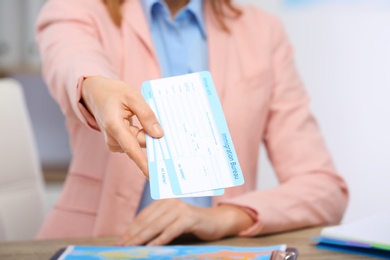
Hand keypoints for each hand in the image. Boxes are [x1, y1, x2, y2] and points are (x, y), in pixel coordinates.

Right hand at [81, 76, 163, 175]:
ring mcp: (113, 143)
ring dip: (144, 132)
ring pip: (138, 143)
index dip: (144, 163)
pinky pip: (135, 143)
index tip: (153, 175)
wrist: (95, 93)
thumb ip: (147, 115)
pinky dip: (140, 134)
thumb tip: (159, 134)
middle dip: (150, 134)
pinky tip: (136, 121)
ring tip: (136, 114)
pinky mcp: (117, 143)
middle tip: (152, 117)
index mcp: (114, 126)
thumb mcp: (133, 97)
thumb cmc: (113, 93)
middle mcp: (112, 138)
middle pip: (140, 143)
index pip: (132, 149)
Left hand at [116, 199, 254, 245]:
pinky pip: (171, 231)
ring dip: (142, 239)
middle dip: (133, 236)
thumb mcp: (171, 223)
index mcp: (163, 202)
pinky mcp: (189, 218)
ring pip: (156, 226)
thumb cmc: (191, 225)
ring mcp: (180, 209)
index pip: (143, 217)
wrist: (216, 222)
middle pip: (147, 222)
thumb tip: (135, 238)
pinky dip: (160, 240)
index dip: (130, 230)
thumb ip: (157, 226)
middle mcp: (170, 202)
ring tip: (132, 248)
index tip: (120, 241)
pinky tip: (152, 248)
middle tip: (121, 246)